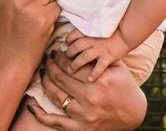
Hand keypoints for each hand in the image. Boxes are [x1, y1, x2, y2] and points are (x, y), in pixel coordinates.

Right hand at [0, 0, 59, 68]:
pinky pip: (57, 5)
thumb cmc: (9, 30)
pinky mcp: (45, 17)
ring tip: (37, 14)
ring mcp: (31, 5)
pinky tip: (43, 23)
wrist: (10, 60)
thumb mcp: (3, 2)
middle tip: (34, 3)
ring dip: (49, 1)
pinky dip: (54, 13)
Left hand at [29, 50, 145, 129]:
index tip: (55, 52)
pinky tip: (31, 104)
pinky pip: (54, 122)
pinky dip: (41, 114)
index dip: (60, 57)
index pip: (72, 64)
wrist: (133, 114)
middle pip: (61, 78)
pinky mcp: (80, 129)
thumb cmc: (124, 86)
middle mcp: (91, 97)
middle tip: (46, 59)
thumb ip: (97, 55)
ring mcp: (84, 115)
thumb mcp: (116, 67)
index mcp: (101, 80)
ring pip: (56, 96)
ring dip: (46, 82)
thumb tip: (75, 42)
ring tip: (43, 73)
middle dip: (51, 66)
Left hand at [64, 29, 129, 81]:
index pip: (73, 36)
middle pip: (75, 47)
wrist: (127, 34)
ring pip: (83, 57)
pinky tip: (89, 79)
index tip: (64, 47)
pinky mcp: (108, 57)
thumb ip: (87, 36)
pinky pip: (99, 67)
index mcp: (90, 32)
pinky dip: (94, 73)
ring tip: (70, 70)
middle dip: (68, 54)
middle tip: (64, 60)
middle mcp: (93, 40)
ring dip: (75, 64)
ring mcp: (100, 49)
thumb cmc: (112, 33)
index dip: (67, 41)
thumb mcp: (97, 30)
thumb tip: (72, 41)